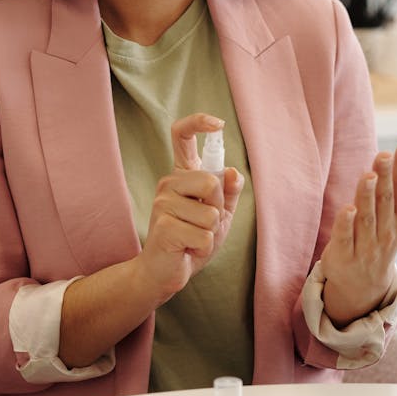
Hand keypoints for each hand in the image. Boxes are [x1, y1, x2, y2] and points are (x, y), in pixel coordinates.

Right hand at [133, 113, 244, 303]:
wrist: (164, 273)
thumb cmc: (191, 240)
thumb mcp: (219, 215)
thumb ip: (229, 193)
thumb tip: (233, 172)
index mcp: (182, 175)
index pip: (182, 136)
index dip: (199, 123)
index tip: (218, 124)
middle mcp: (168, 183)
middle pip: (211, 182)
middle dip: (217, 208)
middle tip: (202, 223)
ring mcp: (162, 204)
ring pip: (210, 214)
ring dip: (210, 233)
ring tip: (192, 238)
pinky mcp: (163, 227)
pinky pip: (203, 235)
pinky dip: (202, 247)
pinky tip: (186, 248)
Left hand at [320, 142, 396, 326]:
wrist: (362, 282)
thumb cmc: (386, 236)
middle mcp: (387, 231)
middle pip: (386, 201)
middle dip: (386, 177)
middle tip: (384, 155)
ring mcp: (366, 245)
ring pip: (367, 218)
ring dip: (367, 196)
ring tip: (368, 175)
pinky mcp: (343, 255)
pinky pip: (346, 237)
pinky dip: (347, 224)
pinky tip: (347, 209)